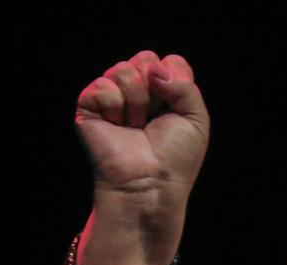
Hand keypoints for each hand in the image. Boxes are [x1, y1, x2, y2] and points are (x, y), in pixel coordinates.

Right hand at [73, 51, 208, 264]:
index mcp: (164, 93)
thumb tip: (153, 68)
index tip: (175, 109)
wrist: (150, 184)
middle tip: (153, 119)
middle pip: (145, 58)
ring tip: (135, 127)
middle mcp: (138, 91)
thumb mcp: (196, 118)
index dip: (175, 82)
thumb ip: (184, 84)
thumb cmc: (175, 158)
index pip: (169, 61)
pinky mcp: (89, 106)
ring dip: (136, 102)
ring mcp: (113, 97)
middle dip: (154, 89)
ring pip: (122, 69)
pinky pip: (101, 85)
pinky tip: (117, 126)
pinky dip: (113, 107)